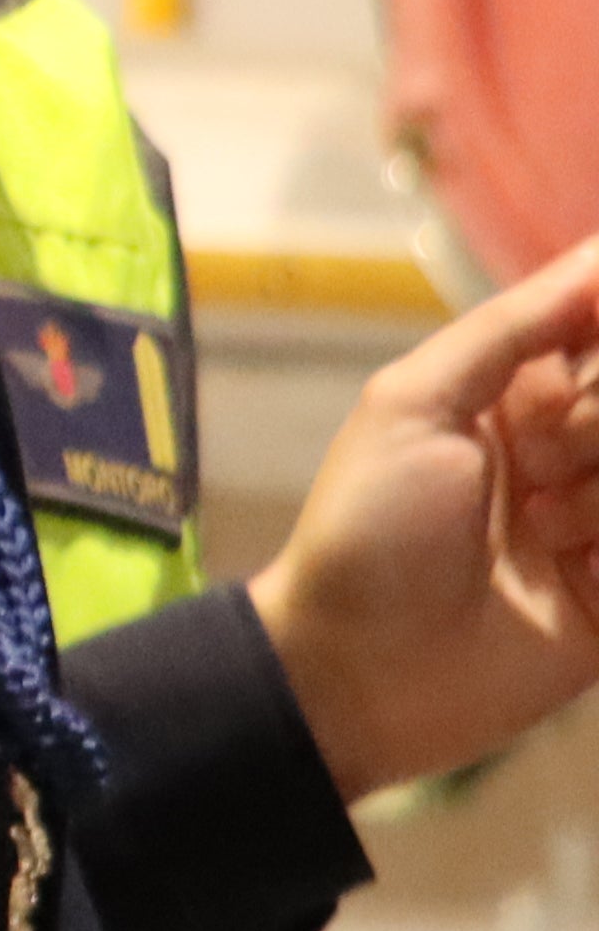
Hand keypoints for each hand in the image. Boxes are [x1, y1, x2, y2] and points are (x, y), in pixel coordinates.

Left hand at [246, 236, 598, 799]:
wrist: (355, 675)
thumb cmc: (364, 533)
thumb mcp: (411, 407)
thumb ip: (509, 330)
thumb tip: (597, 254)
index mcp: (524, 395)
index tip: (554, 414)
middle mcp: (578, 450)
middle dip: (596, 426)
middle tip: (539, 472)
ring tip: (543, 531)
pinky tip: (576, 563)